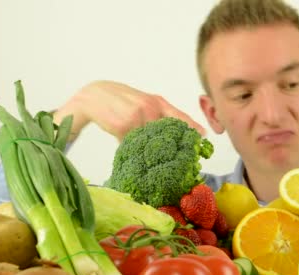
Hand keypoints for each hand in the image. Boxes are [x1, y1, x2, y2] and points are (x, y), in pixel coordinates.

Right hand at [53, 81, 205, 140]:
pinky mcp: (125, 126)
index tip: (204, 136)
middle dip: (169, 146)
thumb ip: (159, 114)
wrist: (94, 96)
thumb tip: (176, 134)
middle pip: (166, 134)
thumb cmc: (121, 100)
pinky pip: (132, 145)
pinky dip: (129, 146)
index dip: (192, 126)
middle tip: (172, 155)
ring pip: (148, 142)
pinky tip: (123, 139)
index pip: (179, 116)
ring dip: (144, 147)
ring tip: (135, 141)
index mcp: (157, 102)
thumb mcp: (143, 101)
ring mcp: (138, 116)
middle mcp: (150, 108)